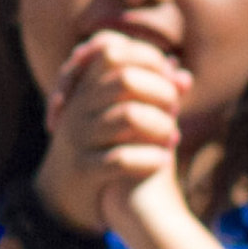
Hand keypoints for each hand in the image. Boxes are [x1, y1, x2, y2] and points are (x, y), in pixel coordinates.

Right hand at [35, 31, 190, 232]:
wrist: (62, 197)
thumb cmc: (101, 148)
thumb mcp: (119, 118)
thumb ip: (150, 97)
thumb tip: (184, 78)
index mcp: (83, 88)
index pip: (112, 51)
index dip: (148, 58)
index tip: (170, 80)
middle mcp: (76, 107)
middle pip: (125, 79)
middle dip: (160, 91)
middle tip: (175, 109)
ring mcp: (77, 138)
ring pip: (128, 117)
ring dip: (161, 126)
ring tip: (174, 137)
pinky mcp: (83, 170)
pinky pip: (122, 159)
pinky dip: (150, 159)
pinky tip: (164, 162)